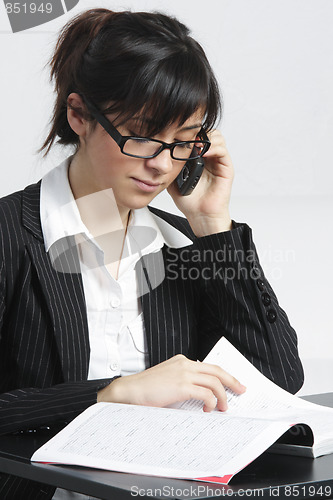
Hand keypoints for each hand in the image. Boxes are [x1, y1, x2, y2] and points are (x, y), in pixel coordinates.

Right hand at [98, 354, 245, 411]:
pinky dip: (211, 401)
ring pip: (214, 381)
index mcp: (181, 361)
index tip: (231, 384)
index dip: (223, 376)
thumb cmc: (144, 390)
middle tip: (240, 390)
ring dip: (222, 395)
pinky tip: (208, 409)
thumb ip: (182, 383)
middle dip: (232, 381)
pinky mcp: (182, 385)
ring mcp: (183, 373)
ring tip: (223, 407)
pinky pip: (205, 393)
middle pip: (216, 370)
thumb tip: (200, 395)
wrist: (128, 391)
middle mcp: (184, 364)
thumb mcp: (166, 381)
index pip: (208, 366)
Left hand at [167, 130, 233, 236]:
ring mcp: (219, 162)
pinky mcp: (226, 168)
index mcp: (198, 158)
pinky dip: (214, 148)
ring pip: (218, 138)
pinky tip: (204, 153)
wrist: (199, 215)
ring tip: (196, 145)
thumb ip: (169, 164)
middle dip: (199, 132)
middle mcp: (210, 157)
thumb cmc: (189, 200)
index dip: (191, 132)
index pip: (198, 135)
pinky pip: (223, 151)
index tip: (181, 134)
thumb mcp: (172, 177)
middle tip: (189, 138)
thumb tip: (158, 153)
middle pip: (209, 133)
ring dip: (207, 138)